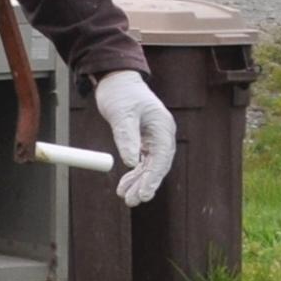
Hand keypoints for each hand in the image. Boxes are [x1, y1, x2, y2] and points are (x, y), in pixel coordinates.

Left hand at [93, 69, 175, 207]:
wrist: (117, 80)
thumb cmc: (121, 93)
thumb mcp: (121, 114)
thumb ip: (126, 137)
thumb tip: (129, 162)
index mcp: (163, 128)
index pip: (161, 159)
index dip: (153, 179)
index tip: (144, 194)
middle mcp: (162, 135)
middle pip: (157, 166)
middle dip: (145, 185)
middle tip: (132, 201)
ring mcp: (154, 138)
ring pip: (149, 166)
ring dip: (138, 182)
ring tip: (126, 198)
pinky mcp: (144, 140)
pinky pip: (142, 161)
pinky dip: (134, 173)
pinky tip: (124, 185)